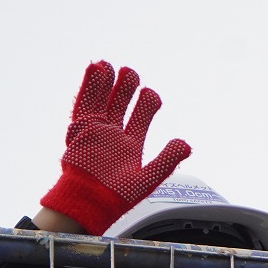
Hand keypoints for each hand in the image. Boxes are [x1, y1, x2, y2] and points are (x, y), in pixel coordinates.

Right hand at [40, 61, 191, 234]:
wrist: (91, 201)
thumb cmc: (118, 195)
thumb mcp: (148, 177)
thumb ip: (167, 159)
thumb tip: (186, 144)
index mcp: (131, 145)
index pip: (141, 118)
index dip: (147, 104)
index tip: (150, 94)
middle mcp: (114, 135)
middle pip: (121, 105)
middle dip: (126, 88)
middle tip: (131, 72)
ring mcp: (97, 131)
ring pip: (102, 100)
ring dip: (107, 83)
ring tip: (110, 65)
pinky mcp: (81, 129)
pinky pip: (84, 104)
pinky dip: (89, 86)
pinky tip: (95, 68)